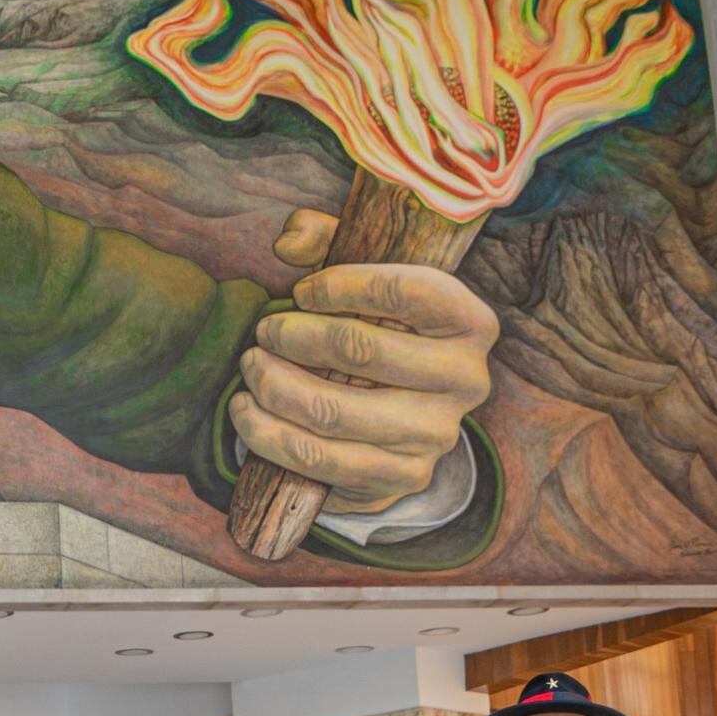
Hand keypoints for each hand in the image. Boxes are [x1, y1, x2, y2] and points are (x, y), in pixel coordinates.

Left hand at [229, 209, 496, 514]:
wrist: (399, 414)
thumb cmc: (376, 327)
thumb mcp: (360, 273)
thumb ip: (325, 237)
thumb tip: (289, 242)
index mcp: (470, 321)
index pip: (408, 290)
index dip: (343, 285)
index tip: (300, 291)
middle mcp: (467, 379)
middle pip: (361, 349)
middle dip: (293, 336)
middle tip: (263, 332)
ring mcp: (436, 435)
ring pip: (331, 411)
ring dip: (273, 387)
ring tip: (249, 368)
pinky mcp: (401, 477)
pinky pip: (319, 460)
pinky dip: (268, 435)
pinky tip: (246, 411)